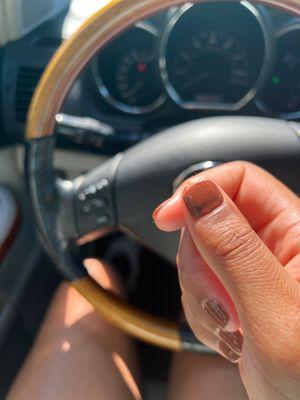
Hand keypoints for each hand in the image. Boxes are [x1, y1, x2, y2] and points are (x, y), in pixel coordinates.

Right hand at [153, 161, 299, 399]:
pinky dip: (202, 310)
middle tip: (219, 300)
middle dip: (199, 262)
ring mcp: (255, 269)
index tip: (167, 217)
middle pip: (210, 218)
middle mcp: (277, 244)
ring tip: (231, 327)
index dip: (199, 191)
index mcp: (298, 233)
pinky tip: (229, 334)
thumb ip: (235, 250)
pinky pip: (199, 282)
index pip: (240, 180)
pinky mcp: (239, 289)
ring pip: (198, 253)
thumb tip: (198, 196)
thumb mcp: (275, 315)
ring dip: (201, 292)